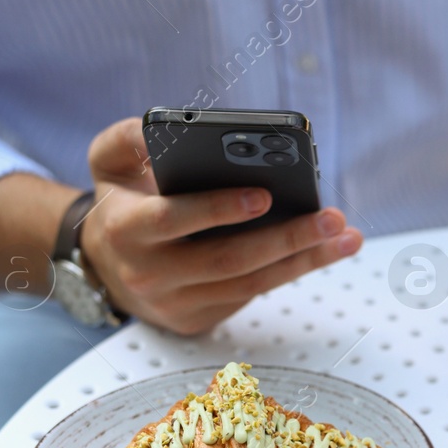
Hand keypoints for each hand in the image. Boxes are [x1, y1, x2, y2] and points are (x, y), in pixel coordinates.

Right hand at [80, 117, 362, 334]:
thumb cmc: (120, 200)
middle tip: (331, 218)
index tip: (264, 196)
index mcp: (126, 230)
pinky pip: (251, 293)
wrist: (102, 264)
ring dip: (304, 261)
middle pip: (228, 260)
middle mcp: (150, 274)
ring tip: (345, 237)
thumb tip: (174, 127)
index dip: (218, 210)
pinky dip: (289, 270)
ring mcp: (176, 303)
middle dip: (286, 238)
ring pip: (250, 283)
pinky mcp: (198, 320)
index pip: (173, 220)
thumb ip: (131, 137)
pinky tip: (323, 250)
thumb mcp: (107, 160)